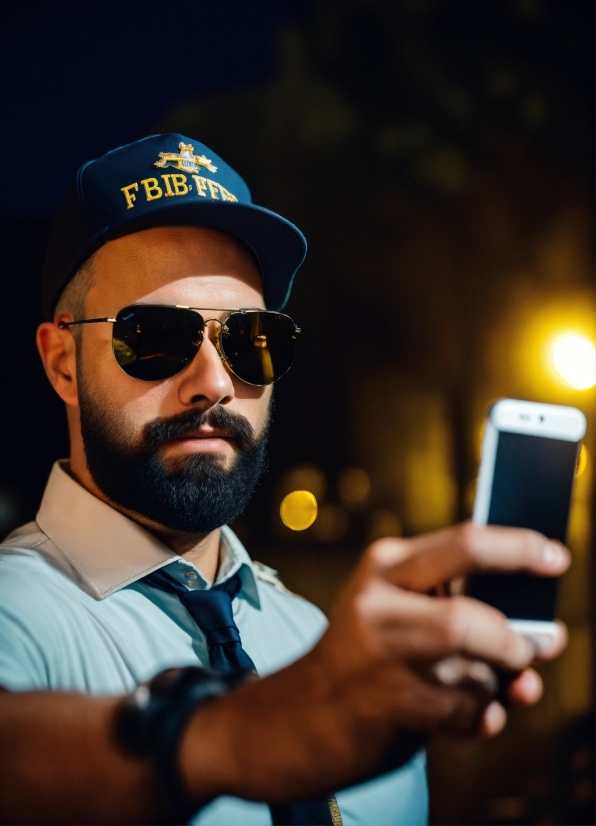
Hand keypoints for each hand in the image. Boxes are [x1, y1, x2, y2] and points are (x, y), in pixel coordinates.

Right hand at [320, 521, 567, 738]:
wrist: (306, 712)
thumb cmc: (368, 650)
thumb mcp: (398, 602)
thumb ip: (460, 599)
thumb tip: (543, 632)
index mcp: (386, 564)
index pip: (465, 543)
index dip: (519, 550)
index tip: (557, 558)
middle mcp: (379, 604)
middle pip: (467, 618)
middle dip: (511, 641)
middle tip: (529, 650)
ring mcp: (381, 657)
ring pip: (473, 672)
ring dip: (493, 685)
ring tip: (478, 686)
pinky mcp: (389, 705)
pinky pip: (466, 713)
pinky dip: (481, 717)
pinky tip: (461, 714)